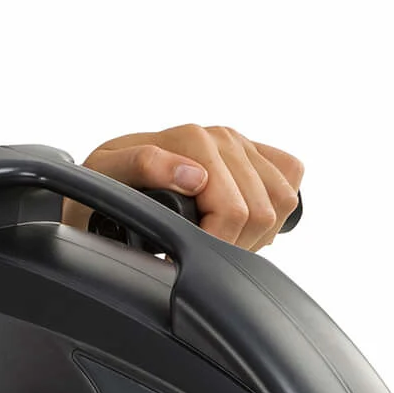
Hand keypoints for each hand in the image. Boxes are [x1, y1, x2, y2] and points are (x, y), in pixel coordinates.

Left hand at [64, 126, 303, 251]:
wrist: (104, 178)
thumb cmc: (102, 183)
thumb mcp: (105, 176)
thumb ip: (144, 165)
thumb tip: (194, 175)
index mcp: (192, 139)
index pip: (234, 211)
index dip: (216, 245)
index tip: (188, 255)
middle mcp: (221, 137)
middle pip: (262, 211)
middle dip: (235, 242)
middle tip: (202, 250)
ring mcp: (240, 143)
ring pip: (283, 198)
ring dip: (257, 230)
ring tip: (219, 236)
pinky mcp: (253, 153)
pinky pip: (291, 175)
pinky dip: (276, 204)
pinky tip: (241, 217)